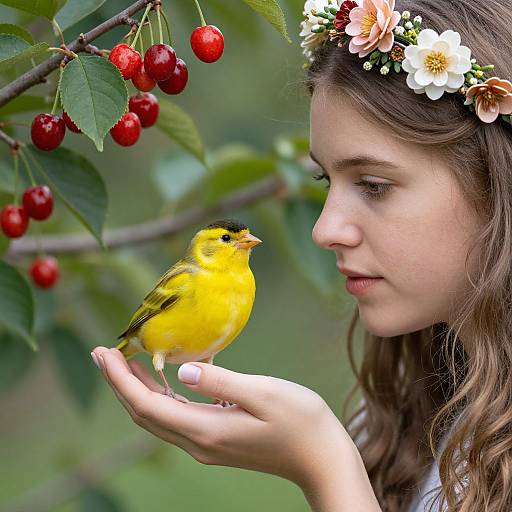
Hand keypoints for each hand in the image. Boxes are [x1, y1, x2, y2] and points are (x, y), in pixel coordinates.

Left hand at [91, 347, 354, 489]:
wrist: (320, 457)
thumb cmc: (300, 421)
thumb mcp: (263, 393)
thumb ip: (220, 381)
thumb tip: (181, 370)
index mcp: (206, 429)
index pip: (147, 404)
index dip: (120, 379)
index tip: (104, 352)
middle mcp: (199, 441)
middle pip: (144, 413)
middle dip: (119, 383)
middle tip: (103, 352)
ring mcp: (206, 444)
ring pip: (157, 417)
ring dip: (135, 389)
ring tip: (122, 362)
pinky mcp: (216, 439)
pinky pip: (175, 418)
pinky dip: (158, 396)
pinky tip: (160, 378)